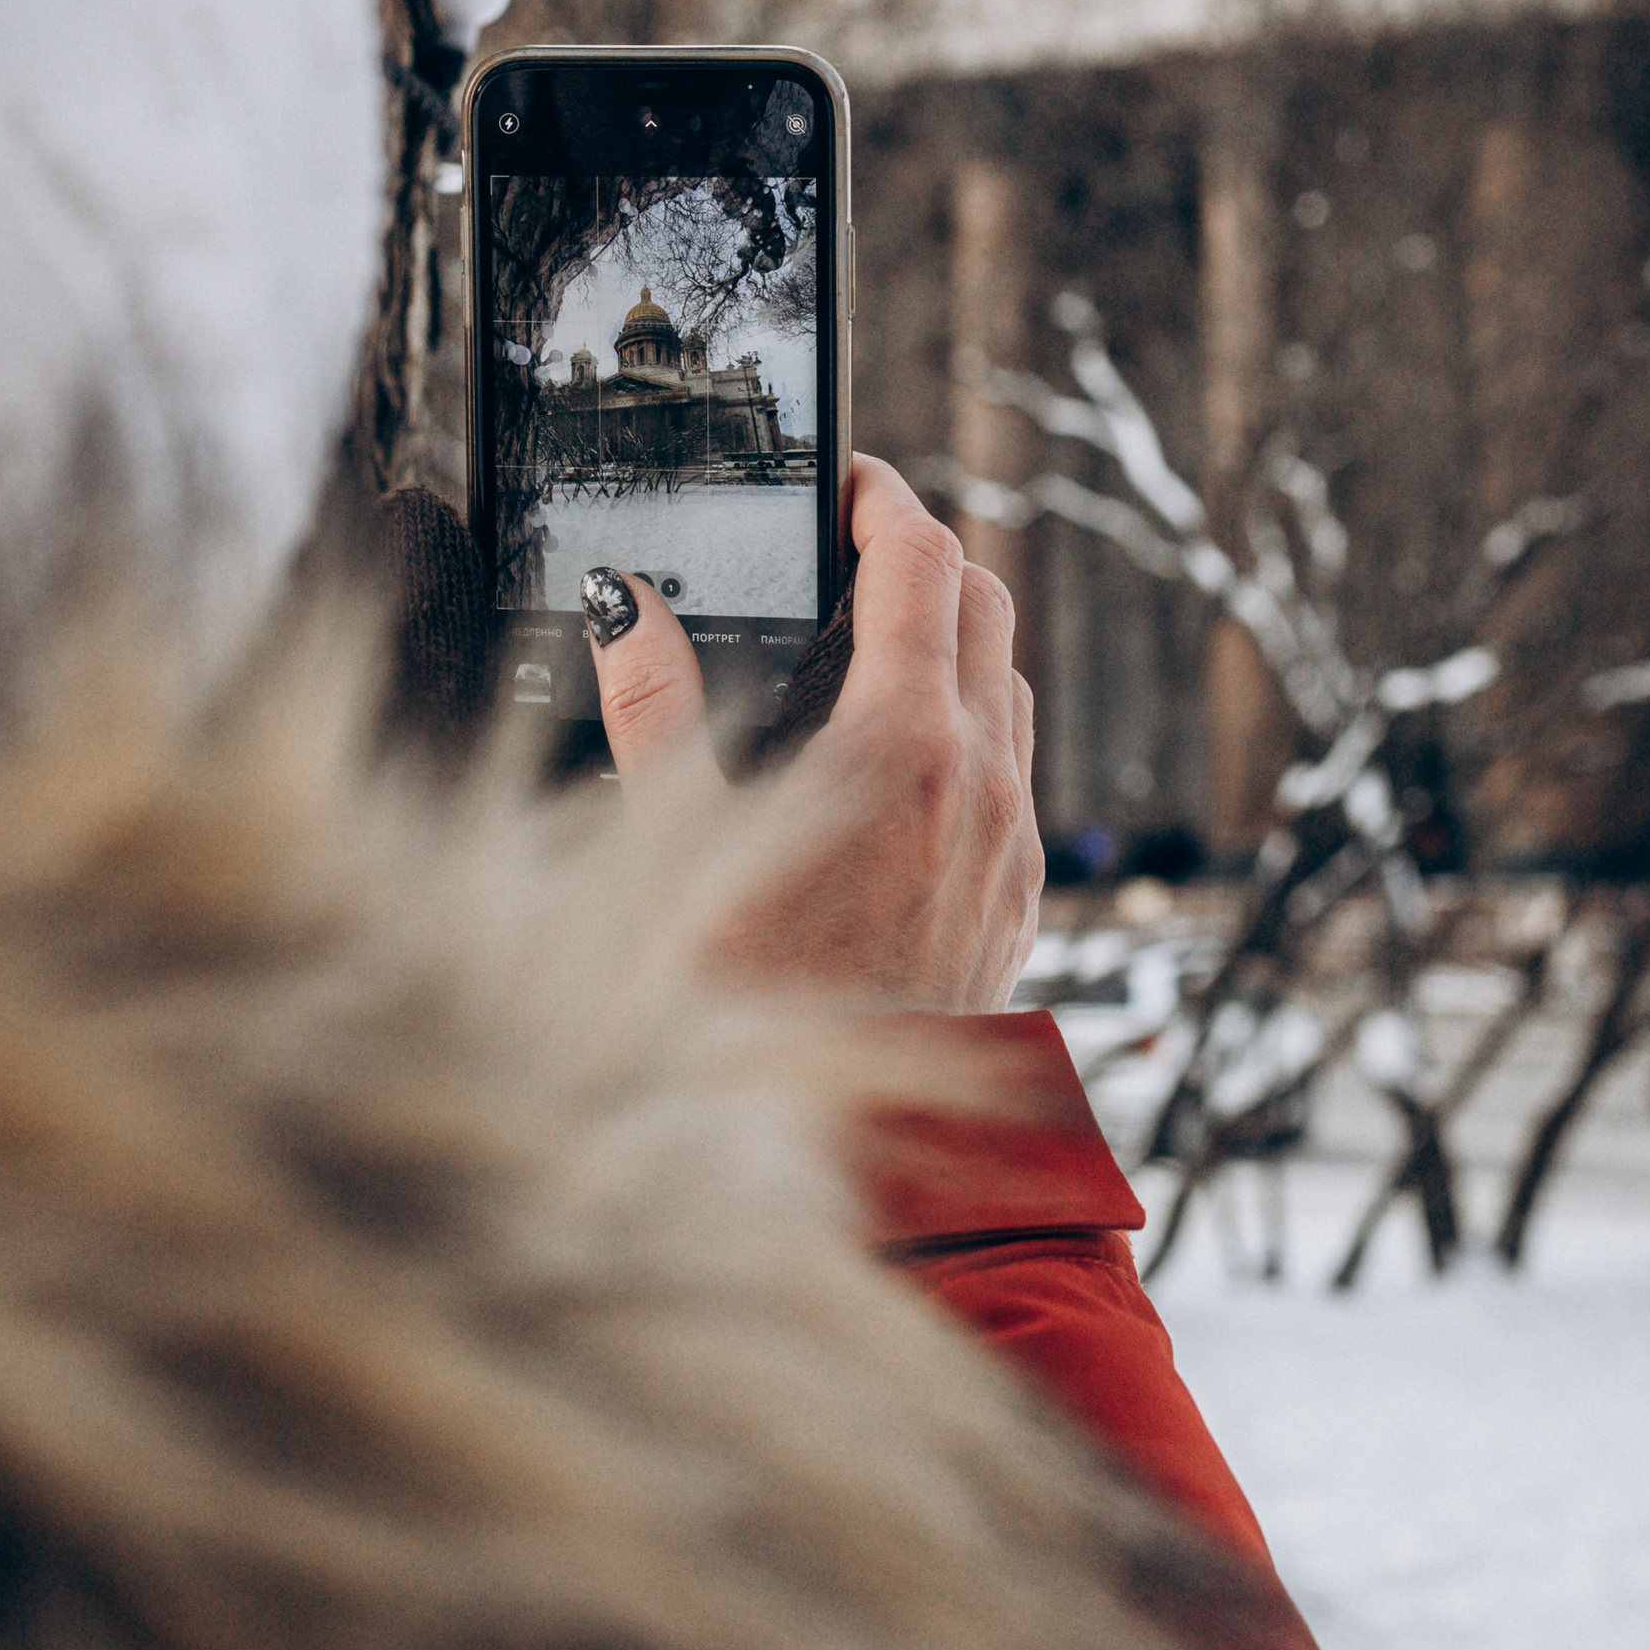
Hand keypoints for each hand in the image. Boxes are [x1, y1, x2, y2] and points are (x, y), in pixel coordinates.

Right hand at [580, 454, 1042, 1015]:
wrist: (846, 1166)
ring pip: (1009, 686)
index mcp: (905, 745)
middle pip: (987, 603)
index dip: (884, 500)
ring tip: (868, 645)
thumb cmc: (745, 1012)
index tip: (845, 482)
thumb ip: (652, 707)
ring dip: (954, 641)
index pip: (925, 561)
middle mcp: (983, 783)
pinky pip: (1015, 772)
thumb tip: (628, 605)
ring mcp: (1013, 844)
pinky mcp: (1021, 901)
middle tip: (851, 549)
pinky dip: (969, 728)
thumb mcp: (671, 848)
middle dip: (925, 556)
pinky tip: (895, 763)